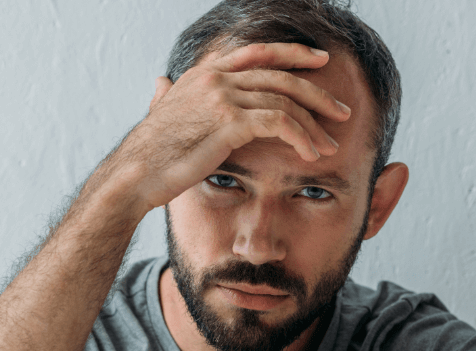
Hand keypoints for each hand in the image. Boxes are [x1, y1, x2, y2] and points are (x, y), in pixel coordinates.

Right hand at [110, 42, 351, 211]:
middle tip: (341, 111)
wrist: (134, 174)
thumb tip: (161, 84)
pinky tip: (310, 154)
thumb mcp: (159, 114)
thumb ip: (167, 96)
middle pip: (281, 74)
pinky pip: (279, 123)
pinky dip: (300, 138)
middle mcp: (216, 78)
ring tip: (330, 145)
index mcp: (204, 73)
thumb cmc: (147, 154)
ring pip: (285, 101)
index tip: (318, 61)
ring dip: (314, 125)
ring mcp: (222, 96)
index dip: (292, 53)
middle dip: (317, 92)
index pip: (258, 52)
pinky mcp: (229, 121)